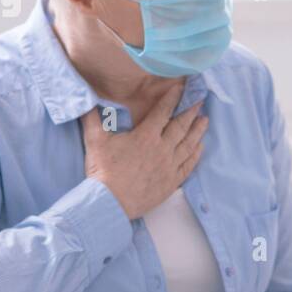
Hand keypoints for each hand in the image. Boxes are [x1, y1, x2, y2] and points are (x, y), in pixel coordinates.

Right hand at [81, 82, 207, 218]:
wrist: (110, 203)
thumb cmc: (103, 172)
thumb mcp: (95, 141)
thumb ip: (92, 118)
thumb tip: (86, 100)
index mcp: (146, 136)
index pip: (163, 112)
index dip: (172, 98)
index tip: (181, 88)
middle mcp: (162, 149)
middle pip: (181, 126)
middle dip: (191, 112)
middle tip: (200, 101)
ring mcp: (169, 166)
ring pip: (188, 144)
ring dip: (198, 131)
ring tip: (205, 120)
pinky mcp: (171, 181)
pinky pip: (189, 165)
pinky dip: (196, 154)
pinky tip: (200, 147)